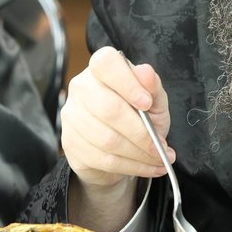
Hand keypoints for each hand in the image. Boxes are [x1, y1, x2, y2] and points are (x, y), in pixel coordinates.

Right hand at [61, 47, 171, 220]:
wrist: (115, 148)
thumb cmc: (137, 116)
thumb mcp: (153, 100)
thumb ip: (153, 87)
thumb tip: (146, 73)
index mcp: (100, 69)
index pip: (106, 64)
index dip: (127, 83)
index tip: (147, 103)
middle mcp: (81, 88)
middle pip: (109, 109)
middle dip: (141, 133)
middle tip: (160, 145)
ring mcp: (72, 116)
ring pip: (107, 140)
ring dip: (139, 154)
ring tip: (159, 158)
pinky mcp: (71, 144)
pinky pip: (104, 160)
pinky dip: (132, 166)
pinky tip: (149, 167)